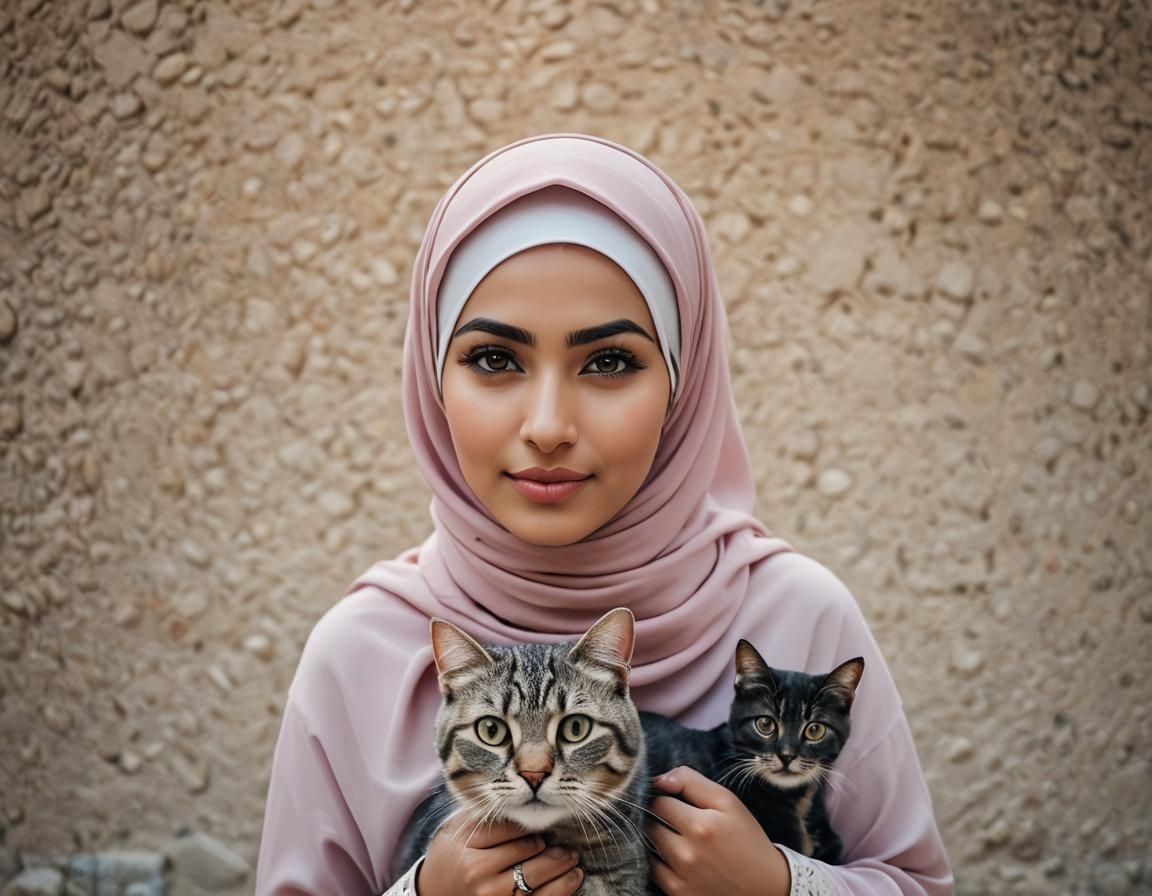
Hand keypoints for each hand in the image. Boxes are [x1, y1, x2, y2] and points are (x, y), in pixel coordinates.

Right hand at [417, 815, 582, 895]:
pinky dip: (561, 889)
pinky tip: (573, 878)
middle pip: (527, 852)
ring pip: (538, 877)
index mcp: (467, 848)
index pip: (509, 829)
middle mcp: (479, 874)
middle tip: (566, 842)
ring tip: (573, 857)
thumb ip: (481, 812)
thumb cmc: (449, 859)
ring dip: (562, 866)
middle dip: (551, 845)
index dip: (529, 823)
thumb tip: (514, 791)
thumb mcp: (456, 830)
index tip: (539, 822)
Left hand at [647, 767, 790, 895]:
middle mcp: (688, 854)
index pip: (659, 802)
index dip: (666, 798)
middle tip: (679, 821)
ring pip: (649, 846)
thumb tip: (659, 779)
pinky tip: (679, 859)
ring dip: (658, 839)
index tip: (677, 802)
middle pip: (650, 824)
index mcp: (701, 826)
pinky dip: (660, 862)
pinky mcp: (678, 894)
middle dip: (660, 819)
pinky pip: (653, 871)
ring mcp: (681, 878)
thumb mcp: (728, 802)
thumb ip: (691, 782)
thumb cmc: (746, 838)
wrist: (765, 886)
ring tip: (680, 838)